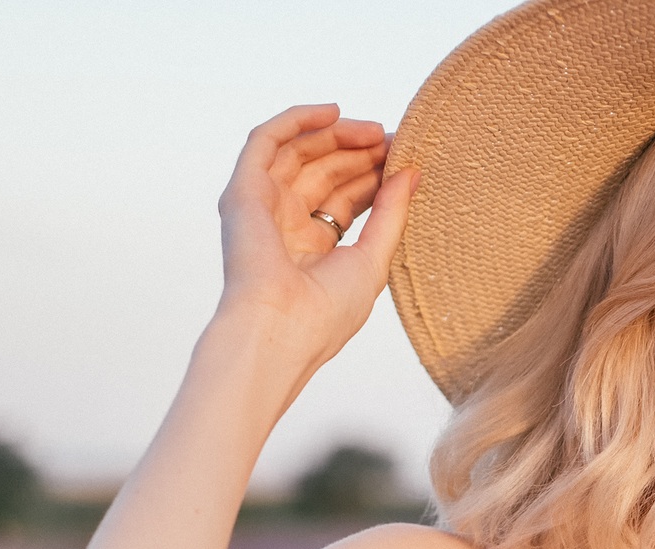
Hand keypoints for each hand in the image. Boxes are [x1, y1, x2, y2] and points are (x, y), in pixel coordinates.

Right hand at [215, 103, 418, 363]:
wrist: (281, 330)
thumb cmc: (326, 314)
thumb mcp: (373, 259)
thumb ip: (392, 213)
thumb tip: (412, 172)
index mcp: (315, 247)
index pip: (346, 197)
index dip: (375, 175)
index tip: (406, 159)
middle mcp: (286, 224)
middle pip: (326, 172)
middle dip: (360, 153)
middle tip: (395, 141)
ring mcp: (263, 206)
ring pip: (300, 153)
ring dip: (337, 135)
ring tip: (376, 130)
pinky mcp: (243, 191)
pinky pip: (266, 140)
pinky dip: (297, 120)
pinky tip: (332, 111)